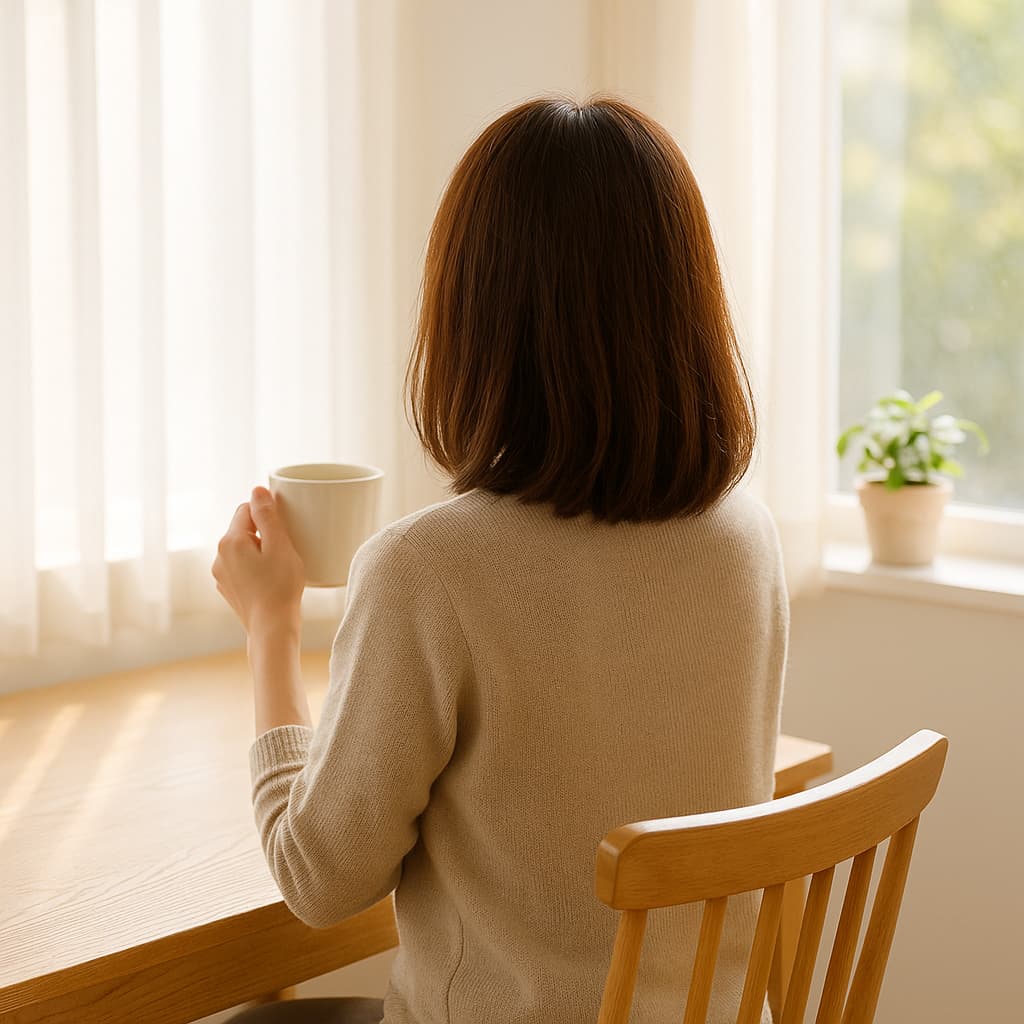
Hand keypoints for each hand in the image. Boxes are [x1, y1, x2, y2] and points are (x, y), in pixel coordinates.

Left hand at [211, 486, 305, 636]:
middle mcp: (219, 556)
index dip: (267, 515)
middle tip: (284, 550)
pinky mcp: (228, 588)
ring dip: (259, 551)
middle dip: (264, 534)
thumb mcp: (280, 546)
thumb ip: (267, 515)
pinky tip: (270, 581)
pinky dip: (255, 568)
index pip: (246, 509)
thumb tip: (257, 490)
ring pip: (242, 549)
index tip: (283, 530)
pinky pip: (241, 567)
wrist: (271, 628)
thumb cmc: (280, 587)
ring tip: (278, 568)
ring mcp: (221, 574)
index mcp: (230, 541)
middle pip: (243, 529)